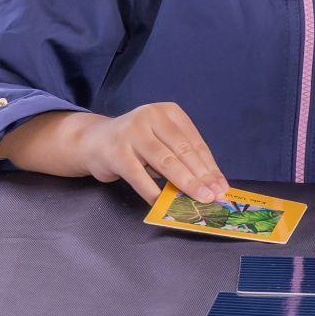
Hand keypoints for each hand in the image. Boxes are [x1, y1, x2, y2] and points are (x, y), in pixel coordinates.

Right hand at [77, 102, 229, 205]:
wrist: (92, 141)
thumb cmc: (134, 144)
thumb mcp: (160, 141)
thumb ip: (179, 156)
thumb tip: (206, 184)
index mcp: (169, 112)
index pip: (195, 142)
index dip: (210, 166)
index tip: (222, 185)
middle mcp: (151, 117)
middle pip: (184, 151)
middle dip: (202, 176)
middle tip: (215, 194)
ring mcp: (132, 133)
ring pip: (165, 161)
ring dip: (185, 183)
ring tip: (198, 198)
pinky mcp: (116, 151)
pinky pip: (138, 175)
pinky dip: (152, 191)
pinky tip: (163, 204)